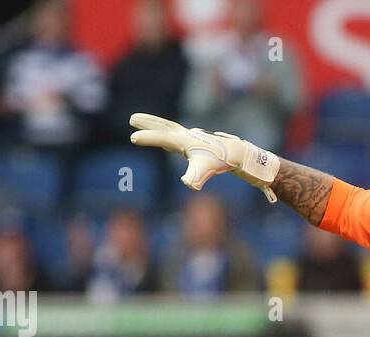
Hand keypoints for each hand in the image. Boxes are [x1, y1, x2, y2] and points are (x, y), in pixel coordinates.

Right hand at [129, 112, 279, 200]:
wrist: (236, 153)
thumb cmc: (220, 161)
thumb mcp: (206, 170)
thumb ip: (196, 176)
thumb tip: (188, 184)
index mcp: (185, 140)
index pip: (162, 138)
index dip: (147, 138)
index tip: (133, 138)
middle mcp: (187, 136)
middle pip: (164, 126)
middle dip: (148, 123)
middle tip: (132, 118)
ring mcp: (192, 138)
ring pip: (171, 129)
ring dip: (157, 127)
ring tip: (143, 124)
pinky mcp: (196, 143)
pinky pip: (177, 137)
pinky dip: (168, 136)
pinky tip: (167, 142)